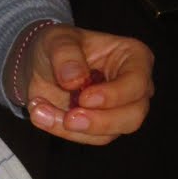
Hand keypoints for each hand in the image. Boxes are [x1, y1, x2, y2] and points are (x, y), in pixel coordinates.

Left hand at [21, 25, 153, 146]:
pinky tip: (41, 114)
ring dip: (73, 129)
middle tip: (69, 118)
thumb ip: (66, 55)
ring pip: (110, 134)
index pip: (137, 83)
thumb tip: (74, 79)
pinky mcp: (102, 128)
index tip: (85, 97)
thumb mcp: (57, 40)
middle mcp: (134, 87)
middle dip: (100, 122)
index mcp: (134, 57)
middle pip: (133, 115)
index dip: (114, 94)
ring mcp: (121, 111)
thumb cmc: (59, 48)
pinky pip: (88, 138)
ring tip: (40, 111)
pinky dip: (62, 131)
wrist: (41, 66)